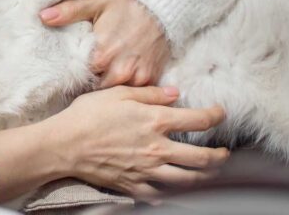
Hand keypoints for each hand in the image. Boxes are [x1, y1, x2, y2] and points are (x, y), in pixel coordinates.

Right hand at [40, 85, 228, 202]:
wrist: (64, 145)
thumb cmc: (87, 115)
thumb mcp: (118, 93)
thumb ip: (149, 93)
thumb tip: (175, 94)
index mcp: (155, 122)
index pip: (198, 120)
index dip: (215, 116)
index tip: (220, 113)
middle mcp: (157, 149)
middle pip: (202, 158)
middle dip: (219, 156)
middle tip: (224, 153)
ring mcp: (147, 170)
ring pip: (188, 180)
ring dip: (205, 177)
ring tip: (210, 172)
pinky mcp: (134, 186)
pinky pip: (162, 194)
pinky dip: (174, 193)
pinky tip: (178, 190)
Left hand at [41, 0, 170, 88]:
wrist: (164, 4)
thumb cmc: (127, 3)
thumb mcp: (96, 1)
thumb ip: (68, 11)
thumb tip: (42, 16)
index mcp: (101, 55)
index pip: (79, 78)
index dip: (74, 77)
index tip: (70, 77)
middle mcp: (120, 70)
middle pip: (97, 89)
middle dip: (91, 87)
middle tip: (86, 81)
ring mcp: (138, 76)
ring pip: (115, 93)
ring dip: (108, 88)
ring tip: (102, 82)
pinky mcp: (151, 78)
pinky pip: (134, 92)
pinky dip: (127, 88)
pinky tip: (121, 81)